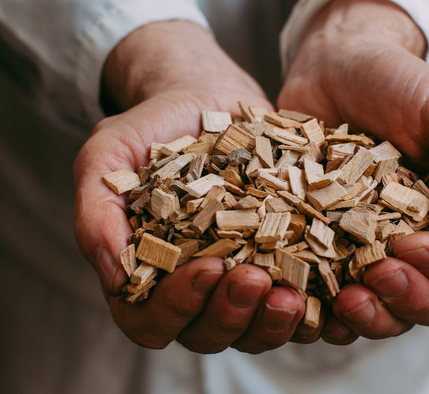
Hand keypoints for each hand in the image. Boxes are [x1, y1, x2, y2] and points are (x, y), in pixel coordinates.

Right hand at [73, 21, 306, 353]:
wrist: (204, 95)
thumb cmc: (150, 127)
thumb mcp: (108, 156)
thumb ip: (96, 212)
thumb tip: (114, 277)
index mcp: (147, 273)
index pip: (151, 320)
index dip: (177, 308)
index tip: (206, 268)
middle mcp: (195, 284)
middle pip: (208, 334)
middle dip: (232, 315)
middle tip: (255, 280)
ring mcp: (242, 274)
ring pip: (257, 328)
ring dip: (274, 321)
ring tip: (293, 292)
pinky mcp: (285, 257)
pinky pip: (303, 298)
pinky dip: (317, 302)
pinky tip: (331, 282)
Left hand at [277, 0, 428, 341]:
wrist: (334, 65)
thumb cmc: (399, 82)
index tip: (410, 243)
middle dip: (410, 300)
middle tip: (374, 273)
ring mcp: (378, 251)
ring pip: (389, 314)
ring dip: (371, 317)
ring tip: (343, 297)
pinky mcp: (331, 250)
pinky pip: (334, 300)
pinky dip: (325, 310)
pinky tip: (304, 295)